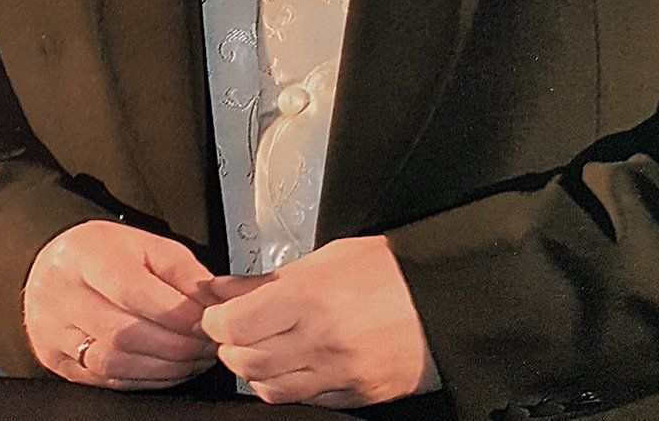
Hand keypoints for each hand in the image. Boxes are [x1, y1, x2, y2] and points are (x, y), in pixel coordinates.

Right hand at [23, 219, 216, 388]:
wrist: (53, 269)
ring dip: (164, 368)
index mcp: (85, 256)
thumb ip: (181, 271)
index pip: (131, 290)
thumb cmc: (103, 254)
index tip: (208, 320)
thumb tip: (213, 301)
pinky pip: (106, 381)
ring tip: (194, 360)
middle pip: (123, 332)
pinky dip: (145, 380)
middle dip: (176, 345)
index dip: (175, 312)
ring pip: (114, 363)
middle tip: (208, 346)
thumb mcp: (145, 244)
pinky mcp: (57, 362)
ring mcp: (55, 333)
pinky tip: (169, 371)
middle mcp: (62, 296)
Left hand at [201, 235, 440, 406]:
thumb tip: (222, 288)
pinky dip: (288, 386)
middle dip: (231, 346)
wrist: (441, 298)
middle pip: (246, 361)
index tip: (217, 313)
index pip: (235, 324)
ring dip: (255, 371)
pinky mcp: (355, 396)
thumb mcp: (325, 257)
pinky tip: (294, 364)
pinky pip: (304, 401)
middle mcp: (320, 341)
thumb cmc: (388, 269)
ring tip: (263, 348)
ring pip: (269, 389)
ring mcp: (339, 374)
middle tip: (236, 330)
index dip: (216, 320)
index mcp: (310, 297)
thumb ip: (266, 278)